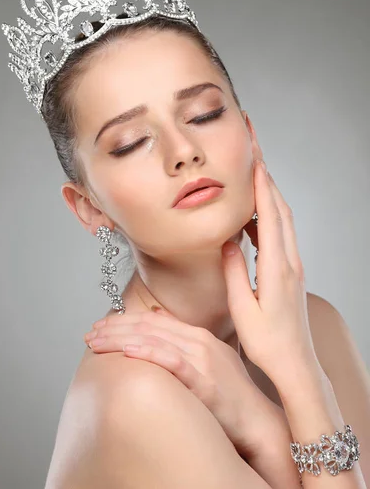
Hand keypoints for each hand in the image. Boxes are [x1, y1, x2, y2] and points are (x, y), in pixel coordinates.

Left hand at [84, 308, 289, 460]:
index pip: (152, 320)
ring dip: (121, 339)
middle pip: (148, 326)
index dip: (123, 320)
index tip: (100, 325)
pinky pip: (172, 361)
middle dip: (115, 328)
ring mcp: (202, 357)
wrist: (257, 419)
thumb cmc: (231, 394)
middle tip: (90, 333)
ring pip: (154, 339)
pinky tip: (129, 352)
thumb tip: (155, 317)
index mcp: (197, 335)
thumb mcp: (208, 359)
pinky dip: (149, 353)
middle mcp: (198, 341)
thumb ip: (181, 338)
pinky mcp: (205, 378)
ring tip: (96, 342)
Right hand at [223, 158, 322, 391]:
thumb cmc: (267, 342)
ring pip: (284, 222)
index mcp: (276, 268)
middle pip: (282, 212)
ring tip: (252, 180)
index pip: (270, 217)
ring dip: (270, 198)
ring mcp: (293, 267)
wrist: (296, 364)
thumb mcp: (241, 309)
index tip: (255, 161)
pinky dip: (269, 219)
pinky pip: (281, 236)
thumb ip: (233, 271)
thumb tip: (227, 240)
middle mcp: (290, 263)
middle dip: (269, 181)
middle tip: (256, 157)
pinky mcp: (291, 274)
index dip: (263, 187)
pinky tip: (252, 219)